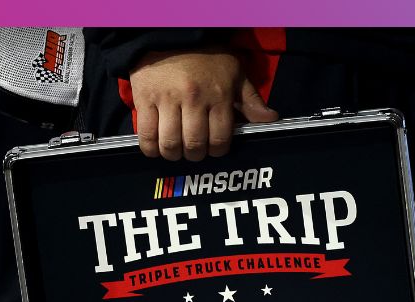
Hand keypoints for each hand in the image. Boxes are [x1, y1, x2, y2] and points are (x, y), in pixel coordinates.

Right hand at [128, 50, 278, 160]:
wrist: (171, 33)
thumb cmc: (207, 55)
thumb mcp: (234, 73)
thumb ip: (251, 100)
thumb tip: (270, 119)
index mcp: (218, 95)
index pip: (219, 139)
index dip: (217, 150)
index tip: (213, 147)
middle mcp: (193, 99)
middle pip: (194, 145)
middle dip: (195, 155)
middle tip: (194, 151)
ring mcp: (166, 99)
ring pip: (170, 144)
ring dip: (174, 154)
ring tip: (175, 150)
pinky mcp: (144, 99)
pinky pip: (145, 135)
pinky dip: (150, 148)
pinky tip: (156, 147)